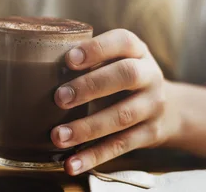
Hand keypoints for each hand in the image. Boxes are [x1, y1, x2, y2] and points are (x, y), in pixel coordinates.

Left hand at [50, 29, 181, 174]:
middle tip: (59, 98)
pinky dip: (94, 156)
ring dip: (87, 127)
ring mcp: (152, 105)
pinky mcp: (150, 134)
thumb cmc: (123, 80)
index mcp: (137, 50)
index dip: (97, 49)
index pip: (122, 41)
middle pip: (126, 75)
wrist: (168, 110)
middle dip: (91, 86)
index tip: (69, 59)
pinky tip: (71, 164)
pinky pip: (121, 146)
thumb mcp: (116, 61)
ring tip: (57, 136)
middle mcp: (149, 75)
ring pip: (122, 115)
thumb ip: (89, 61)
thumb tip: (37, 70)